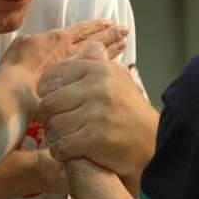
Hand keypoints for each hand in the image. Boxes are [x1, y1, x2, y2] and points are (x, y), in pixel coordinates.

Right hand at [0, 19, 128, 82]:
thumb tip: (33, 40)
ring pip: (100, 55)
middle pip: (95, 40)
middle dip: (110, 34)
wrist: (17, 93)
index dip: (95, 26)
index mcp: (56, 39)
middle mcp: (71, 51)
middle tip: (124, 29)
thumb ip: (30, 41)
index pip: (81, 30)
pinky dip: (109, 68)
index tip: (108, 22)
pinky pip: (97, 73)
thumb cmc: (14, 69)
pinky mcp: (77, 84)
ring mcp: (75, 68)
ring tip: (125, 43)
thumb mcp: (18, 46)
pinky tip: (118, 67)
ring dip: (113, 48)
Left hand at [37, 44, 158, 192]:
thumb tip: (91, 45)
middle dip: (47, 117)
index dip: (45, 90)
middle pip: (50, 102)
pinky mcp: (96, 137)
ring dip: (54, 137)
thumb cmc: (131, 111)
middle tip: (53, 124)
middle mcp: (97, 88)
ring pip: (54, 125)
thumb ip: (100, 63)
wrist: (154, 141)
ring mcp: (96, 113)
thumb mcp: (119, 79)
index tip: (48, 100)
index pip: (54, 75)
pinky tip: (68, 153)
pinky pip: (62, 145)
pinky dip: (61, 152)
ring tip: (62, 139)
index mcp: (98, 70)